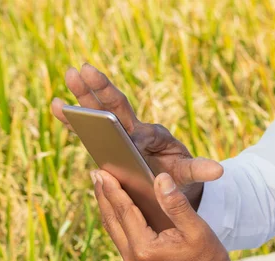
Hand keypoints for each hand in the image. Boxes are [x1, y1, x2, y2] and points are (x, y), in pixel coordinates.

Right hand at [51, 63, 222, 208]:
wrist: (169, 178)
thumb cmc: (178, 175)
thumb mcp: (189, 174)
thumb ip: (198, 170)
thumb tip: (218, 171)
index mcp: (154, 138)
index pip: (143, 134)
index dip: (136, 138)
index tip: (131, 143)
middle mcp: (135, 130)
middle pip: (118, 107)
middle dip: (102, 90)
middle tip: (85, 69)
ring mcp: (119, 133)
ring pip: (100, 111)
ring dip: (84, 95)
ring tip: (68, 74)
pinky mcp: (106, 141)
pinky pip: (87, 128)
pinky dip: (72, 118)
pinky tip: (56, 105)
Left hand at [90, 169, 247, 260]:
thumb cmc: (209, 260)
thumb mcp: (197, 229)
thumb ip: (176, 204)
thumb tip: (160, 178)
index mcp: (145, 249)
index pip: (124, 212)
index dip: (113, 189)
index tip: (102, 171)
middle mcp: (134, 260)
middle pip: (112, 221)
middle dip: (103, 196)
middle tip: (96, 174)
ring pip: (114, 232)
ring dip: (108, 208)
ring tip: (103, 189)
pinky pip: (122, 240)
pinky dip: (118, 222)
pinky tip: (119, 211)